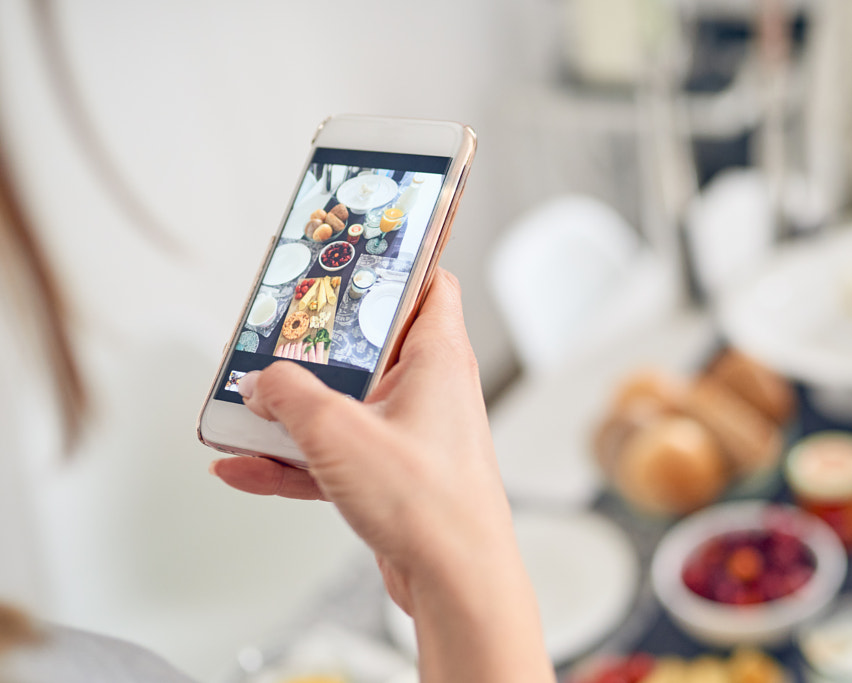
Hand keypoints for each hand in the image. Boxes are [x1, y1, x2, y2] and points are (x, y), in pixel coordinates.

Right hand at [211, 270, 553, 682]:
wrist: (456, 583)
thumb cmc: (431, 504)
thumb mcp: (339, 432)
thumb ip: (291, 397)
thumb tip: (261, 381)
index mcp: (438, 356)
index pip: (428, 282)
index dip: (394, 262)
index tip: (352, 249)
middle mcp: (429, 389)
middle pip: (368, 344)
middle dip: (316, 344)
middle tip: (273, 333)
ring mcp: (410, 433)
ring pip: (344, 404)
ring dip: (293, 409)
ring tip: (242, 406)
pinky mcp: (392, 475)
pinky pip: (335, 455)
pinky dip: (293, 460)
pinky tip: (243, 467)